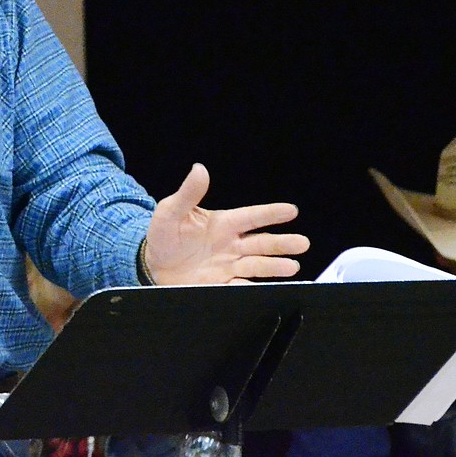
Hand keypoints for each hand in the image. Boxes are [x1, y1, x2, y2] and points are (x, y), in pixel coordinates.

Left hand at [143, 163, 308, 284]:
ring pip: (257, 265)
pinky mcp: (221, 284)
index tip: (292, 210)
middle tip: (303, 243)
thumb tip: (199, 169)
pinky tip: (269, 287)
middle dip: (282, 243)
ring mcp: (228, 265)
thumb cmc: (164, 235)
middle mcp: (230, 245)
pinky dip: (254, 286)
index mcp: (222, 224)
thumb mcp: (171, 212)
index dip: (270, 213)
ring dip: (275, 266)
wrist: (152, 265)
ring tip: (292, 266)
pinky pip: (242, 285)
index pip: (251, 217)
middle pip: (261, 243)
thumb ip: (187, 194)